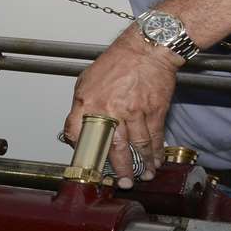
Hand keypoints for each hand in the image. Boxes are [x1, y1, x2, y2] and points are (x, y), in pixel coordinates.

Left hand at [63, 38, 180, 186]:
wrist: (146, 49)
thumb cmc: (117, 62)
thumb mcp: (88, 80)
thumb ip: (82, 104)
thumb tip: (77, 127)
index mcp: (89, 101)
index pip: (75, 131)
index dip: (80, 149)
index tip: (86, 163)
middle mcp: (110, 109)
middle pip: (112, 147)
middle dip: (118, 169)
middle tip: (122, 182)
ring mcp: (133, 111)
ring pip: (137, 146)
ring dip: (140, 165)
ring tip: (142, 176)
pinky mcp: (154, 111)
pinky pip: (154, 137)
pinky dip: (156, 152)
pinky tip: (155, 161)